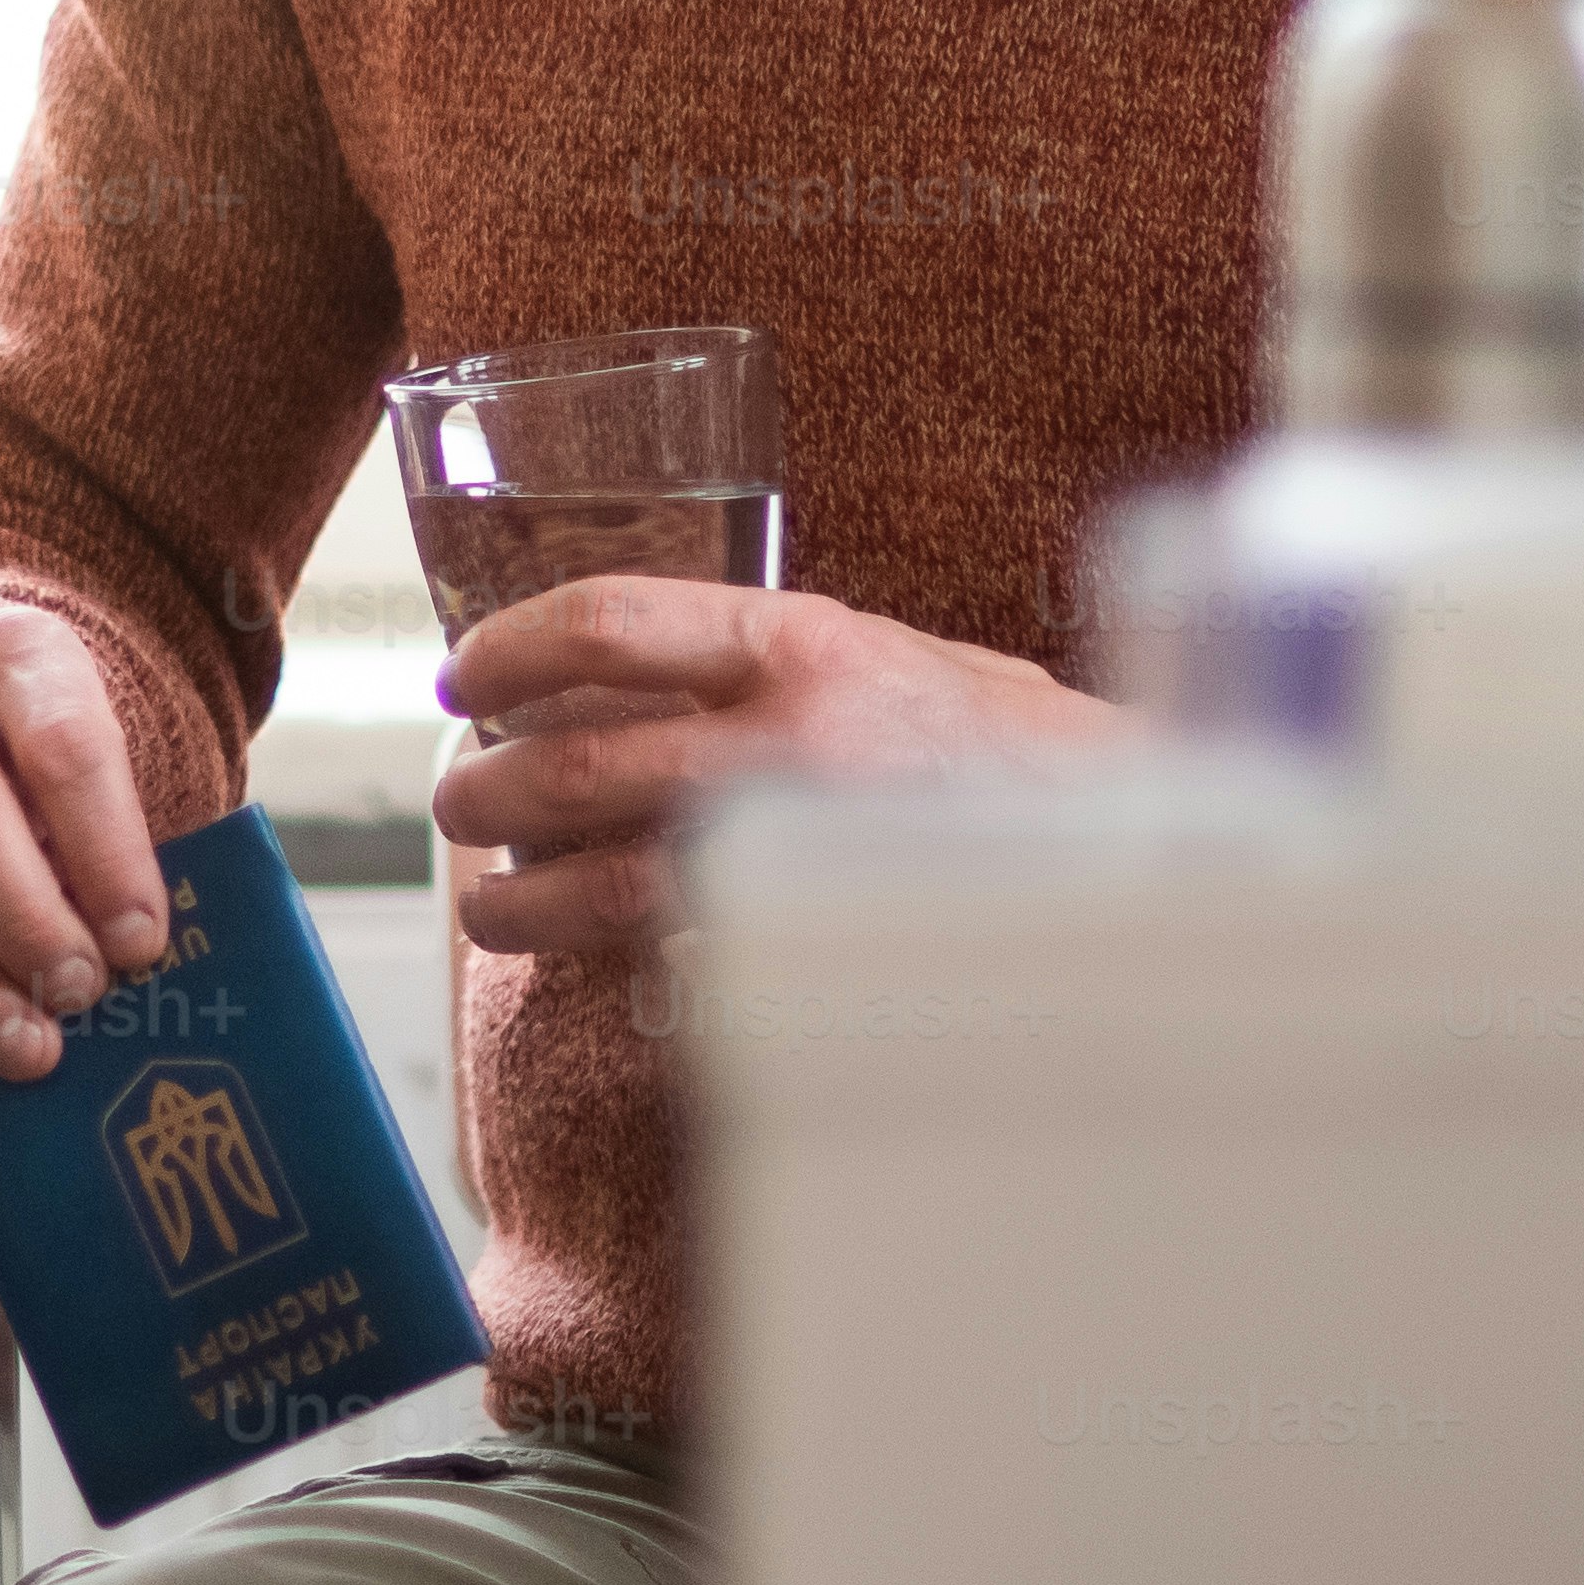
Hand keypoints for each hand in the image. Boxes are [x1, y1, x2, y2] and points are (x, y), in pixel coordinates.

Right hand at [0, 610, 174, 1081]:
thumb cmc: (29, 757)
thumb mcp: (82, 761)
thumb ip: (103, 846)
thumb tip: (125, 973)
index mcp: (10, 648)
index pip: (60, 746)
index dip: (105, 854)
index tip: (139, 945)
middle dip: (18, 919)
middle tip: (75, 995)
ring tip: (22, 1044)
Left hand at [424, 578, 1126, 964]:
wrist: (1121, 843)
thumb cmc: (998, 745)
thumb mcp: (881, 653)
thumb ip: (757, 658)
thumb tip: (607, 671)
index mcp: (805, 646)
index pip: (608, 623)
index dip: (508, 650)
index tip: (463, 678)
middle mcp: (791, 745)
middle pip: (571, 768)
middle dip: (486, 795)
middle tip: (462, 805)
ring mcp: (797, 857)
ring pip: (597, 889)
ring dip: (517, 902)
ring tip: (493, 903)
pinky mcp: (807, 949)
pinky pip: (671, 961)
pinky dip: (613, 961)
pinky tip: (592, 955)